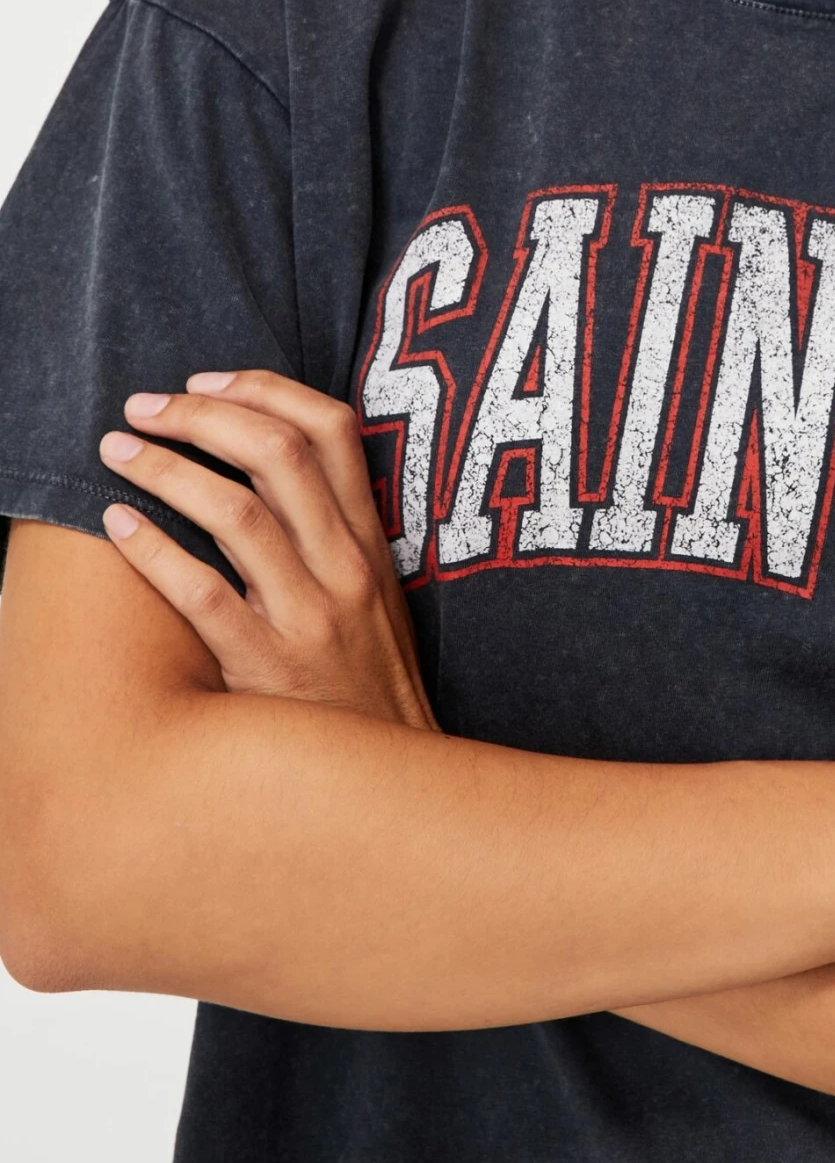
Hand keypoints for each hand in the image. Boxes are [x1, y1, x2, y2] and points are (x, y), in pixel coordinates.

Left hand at [98, 372, 436, 731]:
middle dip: (201, 415)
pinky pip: (203, 594)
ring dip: (165, 469)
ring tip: (115, 451)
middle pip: (277, 453)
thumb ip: (334, 535)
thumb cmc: (366, 685)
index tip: (205, 379)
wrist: (391, 784)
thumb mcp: (375, 598)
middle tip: (143, 406)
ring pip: (236, 513)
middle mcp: (344, 566)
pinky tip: (116, 525)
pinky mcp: (267, 668)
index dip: (263, 389)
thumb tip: (270, 468)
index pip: (332, 428)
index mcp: (369, 540)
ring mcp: (308, 616)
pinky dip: (154, 550)